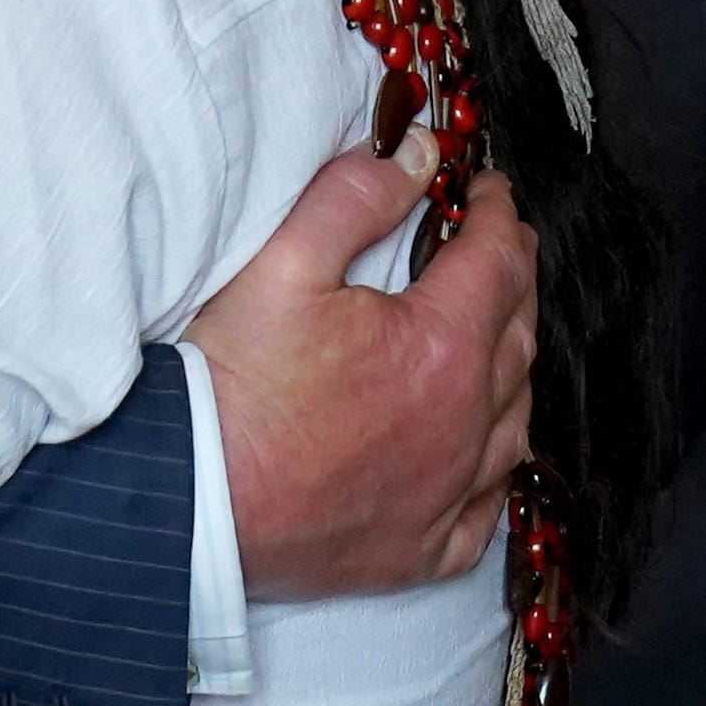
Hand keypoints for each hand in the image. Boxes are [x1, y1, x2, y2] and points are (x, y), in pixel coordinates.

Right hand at [195, 133, 538, 601]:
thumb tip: (416, 155)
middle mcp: (465, 424)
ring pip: (515, 421)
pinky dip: (491, 472)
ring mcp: (448, 494)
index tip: (487, 192)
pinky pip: (485, 511)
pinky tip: (478, 454)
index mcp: (442, 347)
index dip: (498, 214)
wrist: (186, 500)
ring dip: (510, 368)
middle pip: (519, 334)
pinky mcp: (420, 550)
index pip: (498, 261)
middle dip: (511, 280)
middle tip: (495, 250)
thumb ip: (356, 198)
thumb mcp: (283, 263)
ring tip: (492, 337)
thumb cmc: (228, 387)